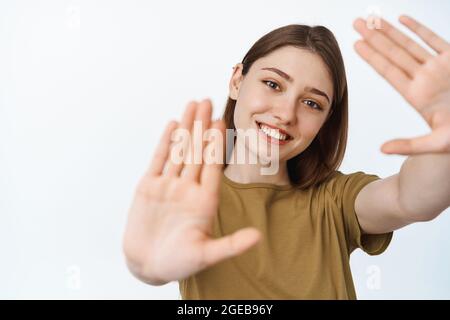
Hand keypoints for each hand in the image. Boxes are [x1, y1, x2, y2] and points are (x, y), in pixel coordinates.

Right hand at [122, 99, 260, 283]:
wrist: (147, 266)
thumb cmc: (177, 264)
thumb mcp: (206, 256)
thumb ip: (230, 245)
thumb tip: (258, 237)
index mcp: (204, 201)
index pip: (212, 165)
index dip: (216, 143)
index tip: (221, 121)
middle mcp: (187, 189)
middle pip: (196, 151)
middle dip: (201, 126)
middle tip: (207, 101)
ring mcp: (168, 187)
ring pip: (178, 151)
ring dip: (185, 128)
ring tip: (192, 105)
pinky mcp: (148, 188)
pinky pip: (158, 160)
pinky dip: (165, 143)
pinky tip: (172, 125)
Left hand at [353, 15, 449, 154]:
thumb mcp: (436, 142)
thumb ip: (409, 145)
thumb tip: (382, 150)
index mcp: (417, 96)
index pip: (388, 71)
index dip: (372, 57)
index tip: (356, 44)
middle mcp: (424, 79)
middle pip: (394, 54)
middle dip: (375, 38)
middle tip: (357, 23)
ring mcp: (439, 68)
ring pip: (410, 45)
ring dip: (391, 31)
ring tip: (373, 19)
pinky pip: (434, 40)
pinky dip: (419, 28)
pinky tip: (403, 19)